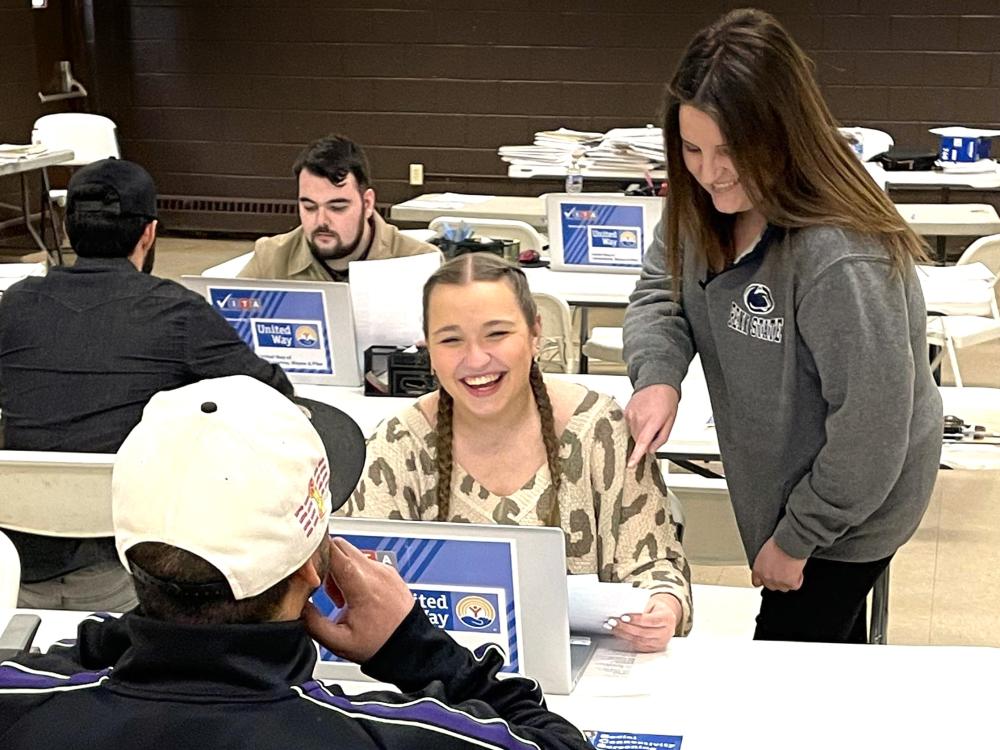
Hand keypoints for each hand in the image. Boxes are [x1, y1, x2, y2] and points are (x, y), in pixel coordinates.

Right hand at [302, 537, 414, 662]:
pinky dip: (352, 572)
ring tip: (340, 597)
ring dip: (338, 568)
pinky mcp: (389, 571)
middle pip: (339, 545)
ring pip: (351, 552)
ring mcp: (383, 568)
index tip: (303, 565)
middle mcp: (374, 570)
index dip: (314, 552)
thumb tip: (297, 606)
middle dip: (324, 560)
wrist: (411, 646)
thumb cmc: (380, 644)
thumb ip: (313, 623)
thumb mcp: (339, 641)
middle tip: (321, 586)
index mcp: (361, 584)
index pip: (333, 550)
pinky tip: (354, 596)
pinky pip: (364, 561)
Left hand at [604, 593, 680, 651]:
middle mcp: (666, 632)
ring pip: (639, 641)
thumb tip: (623, 610)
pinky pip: (638, 646)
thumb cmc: (656, 609)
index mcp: (667, 618)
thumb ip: (641, 607)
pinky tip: (619, 634)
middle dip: (626, 627)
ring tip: (612, 627)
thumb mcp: (652, 604)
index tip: (623, 616)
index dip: (636, 619)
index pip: (651, 620)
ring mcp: (660, 643)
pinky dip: (627, 640)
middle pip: (643, 632)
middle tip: (613, 622)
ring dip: (623, 634)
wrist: (666, 618)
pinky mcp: (654, 649)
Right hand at [624, 384, 679, 466]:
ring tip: (648, 419)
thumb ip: (661, 438)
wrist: (657, 383)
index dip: (636, 455)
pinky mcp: (625, 412)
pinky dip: (635, 425)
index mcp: (653, 421)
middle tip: (654, 429)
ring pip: (633, 433)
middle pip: (638, 440)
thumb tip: (651, 450)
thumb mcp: (670, 421)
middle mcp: (639, 418)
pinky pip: (628, 425)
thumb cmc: (666, 401)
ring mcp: (631, 414)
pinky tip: (642, 417)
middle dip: (645, 440)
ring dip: (640, 432)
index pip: (642, 442)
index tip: (630, 464)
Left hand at [751, 537, 806, 591]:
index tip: (770, 577)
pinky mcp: (790, 583)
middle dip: (778, 580)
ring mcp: (778, 581)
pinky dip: (798, 578)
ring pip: (784, 587)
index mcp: (757, 569)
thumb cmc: (778, 542)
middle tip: (783, 571)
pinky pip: (795, 585)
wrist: (790, 542)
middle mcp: (766, 577)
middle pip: (771, 586)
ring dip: (788, 580)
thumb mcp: (765, 553)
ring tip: (791, 568)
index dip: (764, 580)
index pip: (756, 582)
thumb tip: (770, 567)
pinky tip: (797, 568)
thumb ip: (764, 564)